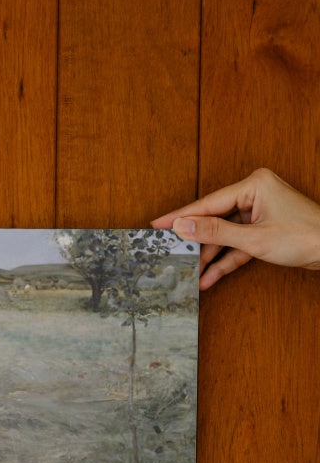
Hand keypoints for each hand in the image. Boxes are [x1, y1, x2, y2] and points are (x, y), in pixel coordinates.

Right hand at [151, 168, 319, 288]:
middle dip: (196, 241)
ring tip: (190, 273)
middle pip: (215, 219)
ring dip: (210, 257)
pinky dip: (226, 260)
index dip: (181, 216)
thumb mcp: (254, 238)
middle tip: (170, 252)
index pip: (208, 203)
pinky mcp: (264, 230)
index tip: (157, 224)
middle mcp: (255, 195)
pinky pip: (238, 245)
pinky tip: (209, 277)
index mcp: (253, 185)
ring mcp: (259, 212)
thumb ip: (215, 232)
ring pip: (225, 235)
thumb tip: (183, 225)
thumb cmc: (305, 237)